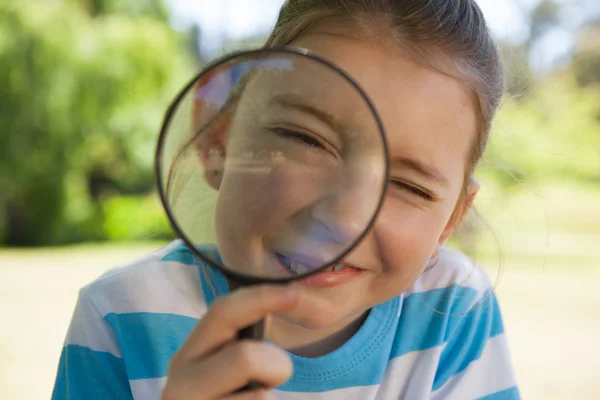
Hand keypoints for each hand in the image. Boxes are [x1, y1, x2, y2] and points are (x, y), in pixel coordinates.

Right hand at [162, 285, 300, 399]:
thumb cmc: (222, 396)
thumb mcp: (224, 366)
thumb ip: (245, 340)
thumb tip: (287, 298)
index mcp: (189, 355)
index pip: (223, 311)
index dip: (262, 296)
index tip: (296, 293)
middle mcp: (181, 385)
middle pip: (246, 358)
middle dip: (275, 365)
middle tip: (274, 378)